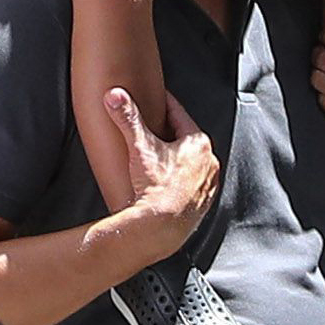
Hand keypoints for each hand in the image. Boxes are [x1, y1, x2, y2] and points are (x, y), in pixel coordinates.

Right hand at [93, 97, 221, 272]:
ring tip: (158, 159)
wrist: (161, 228)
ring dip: (176, 159)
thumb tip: (115, 96)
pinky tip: (165, 184)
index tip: (157, 99)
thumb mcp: (139, 146)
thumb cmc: (156, 188)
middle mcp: (209, 163)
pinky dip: (179, 181)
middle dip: (169, 133)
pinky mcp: (202, 204)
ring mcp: (208, 185)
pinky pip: (191, 185)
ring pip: (190, 163)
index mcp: (198, 144)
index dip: (164, 105)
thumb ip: (127, 118)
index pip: (178, 115)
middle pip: (185, 139)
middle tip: (153, 131)